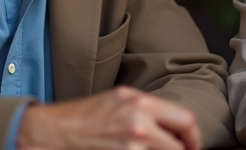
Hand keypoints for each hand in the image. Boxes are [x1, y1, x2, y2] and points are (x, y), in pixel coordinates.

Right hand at [17, 86, 200, 149]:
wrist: (52, 132)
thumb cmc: (85, 116)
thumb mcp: (120, 100)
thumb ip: (149, 111)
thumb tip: (174, 128)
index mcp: (140, 103)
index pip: (185, 119)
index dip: (193, 136)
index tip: (191, 145)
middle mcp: (138, 123)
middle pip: (179, 146)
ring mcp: (130, 146)